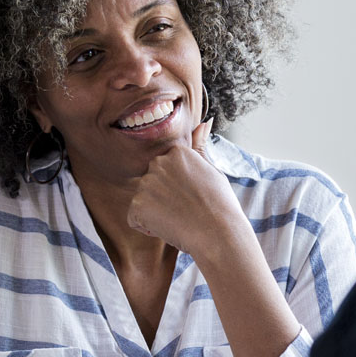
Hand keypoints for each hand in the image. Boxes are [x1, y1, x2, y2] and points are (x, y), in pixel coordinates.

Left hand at [127, 119, 249, 254]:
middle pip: (151, 184)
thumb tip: (205, 123)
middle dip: (163, 198)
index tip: (193, 196)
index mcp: (177, 152)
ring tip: (179, 218)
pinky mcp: (137, 205)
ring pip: (143, 201)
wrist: (219, 233)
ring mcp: (146, 183)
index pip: (165, 171)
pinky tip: (169, 227)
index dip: (177, 189)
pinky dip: (148, 227)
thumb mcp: (213, 170)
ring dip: (156, 213)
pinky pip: (135, 218)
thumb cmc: (220, 205)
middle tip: (187, 208)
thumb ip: (200, 148)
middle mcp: (158, 162)